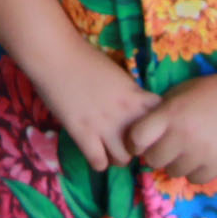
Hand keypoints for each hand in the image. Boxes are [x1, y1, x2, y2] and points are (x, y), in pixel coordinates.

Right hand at [26, 43, 162, 173]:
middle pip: (145, 146)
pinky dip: (98, 161)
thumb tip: (134, 108)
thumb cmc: (84, 58)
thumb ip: (129, 93)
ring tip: (109, 150)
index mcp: (135, 95)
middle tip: (126, 143)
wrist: (55, 54)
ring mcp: (104, 124)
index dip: (155, 129)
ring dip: (117, 158)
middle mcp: (124, 113)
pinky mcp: (82, 133)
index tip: (146, 130)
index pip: (161, 121)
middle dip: (137, 148)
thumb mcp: (117, 74)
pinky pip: (99, 163)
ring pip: (124, 160)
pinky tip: (93, 151)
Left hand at [125, 72, 216, 184]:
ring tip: (186, 149)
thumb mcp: (179, 93)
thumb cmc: (209, 91)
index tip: (140, 141)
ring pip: (173, 172)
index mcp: (170, 114)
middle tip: (165, 145)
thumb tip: (142, 133)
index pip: (137, 138)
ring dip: (175, 163)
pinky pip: (194, 179)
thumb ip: (160, 112)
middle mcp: (183, 135)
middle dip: (156, 153)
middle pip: (153, 159)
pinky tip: (200, 157)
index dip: (135, 142)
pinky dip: (194, 170)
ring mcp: (201, 152)